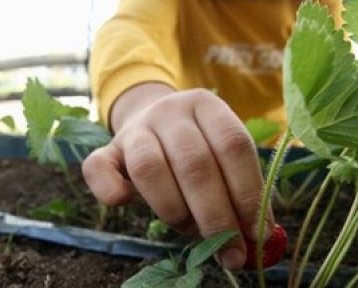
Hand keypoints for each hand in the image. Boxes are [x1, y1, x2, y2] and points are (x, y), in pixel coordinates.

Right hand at [82, 84, 273, 269]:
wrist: (152, 121)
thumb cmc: (198, 148)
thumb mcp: (222, 156)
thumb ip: (238, 189)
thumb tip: (258, 239)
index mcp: (207, 105)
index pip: (233, 145)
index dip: (248, 193)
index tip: (257, 233)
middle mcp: (170, 110)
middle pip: (195, 163)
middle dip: (217, 216)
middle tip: (231, 253)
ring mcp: (134, 128)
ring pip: (150, 168)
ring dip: (175, 212)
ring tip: (191, 232)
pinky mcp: (106, 149)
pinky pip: (98, 168)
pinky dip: (111, 191)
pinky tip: (127, 204)